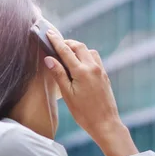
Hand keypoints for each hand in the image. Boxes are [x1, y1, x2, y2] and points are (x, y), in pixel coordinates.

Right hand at [44, 30, 137, 155]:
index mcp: (81, 71)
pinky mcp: (105, 76)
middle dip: (67, 42)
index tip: (49, 32)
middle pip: (79, 46)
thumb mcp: (67, 94)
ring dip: (78, 48)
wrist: (105, 123)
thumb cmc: (84, 113)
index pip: (65, 50)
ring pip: (89, 51)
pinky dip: (86, 56)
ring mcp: (100, 71)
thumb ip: (59, 74)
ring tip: (68, 54)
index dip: (56, 41)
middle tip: (57, 43)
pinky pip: (95, 59)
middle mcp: (93, 67)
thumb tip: (49, 59)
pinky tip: (80, 64)